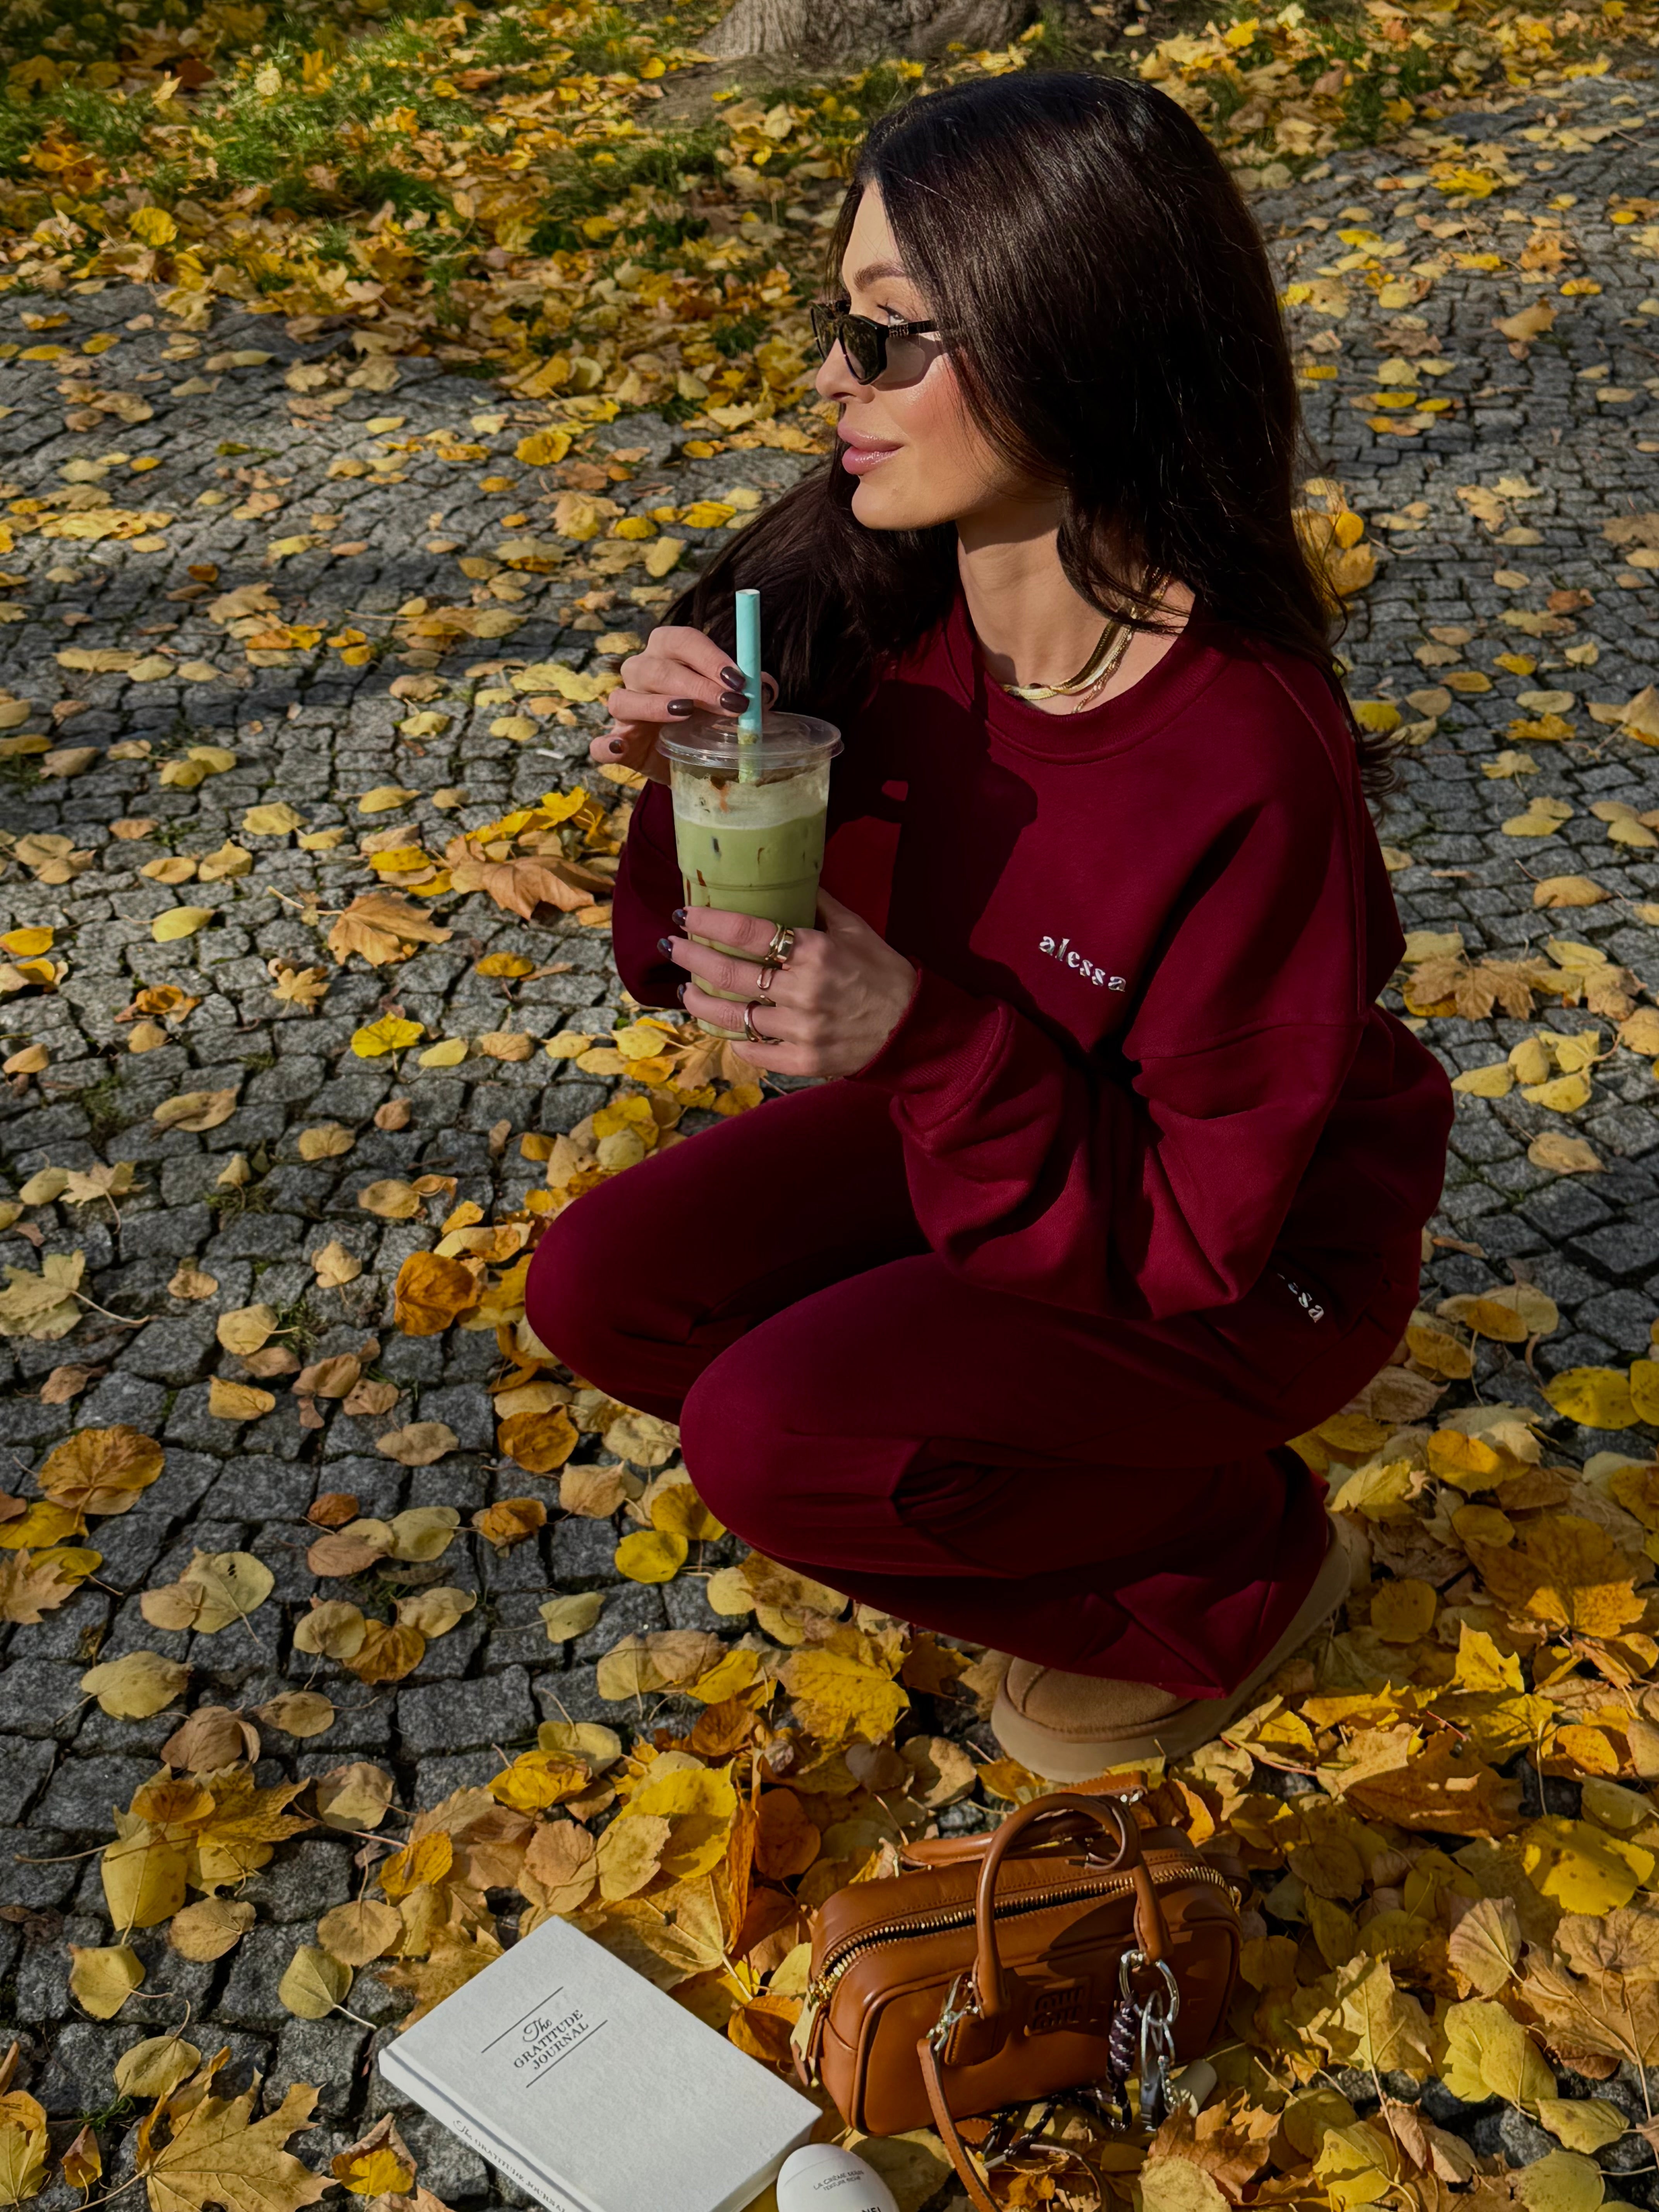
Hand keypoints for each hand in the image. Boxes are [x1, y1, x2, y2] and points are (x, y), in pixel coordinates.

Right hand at [587, 624, 778, 785]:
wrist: (690, 760)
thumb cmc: (708, 720)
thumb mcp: (731, 704)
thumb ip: (748, 692)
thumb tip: (766, 689)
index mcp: (669, 654)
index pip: (681, 640)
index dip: (709, 656)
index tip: (738, 680)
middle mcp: (641, 675)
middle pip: (655, 668)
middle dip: (694, 684)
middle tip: (728, 705)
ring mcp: (626, 711)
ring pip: (623, 698)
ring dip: (654, 705)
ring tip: (684, 712)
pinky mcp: (620, 745)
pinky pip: (600, 745)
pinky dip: (607, 746)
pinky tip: (621, 748)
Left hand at [659, 889, 917, 1078]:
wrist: (912, 1029)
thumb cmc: (884, 973)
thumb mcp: (857, 929)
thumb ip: (820, 905)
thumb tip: (790, 878)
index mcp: (816, 952)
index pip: (748, 933)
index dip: (709, 923)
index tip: (684, 915)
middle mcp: (804, 991)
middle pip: (731, 975)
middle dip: (693, 958)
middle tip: (672, 947)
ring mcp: (802, 1030)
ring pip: (735, 1017)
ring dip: (703, 1003)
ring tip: (687, 993)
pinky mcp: (804, 1061)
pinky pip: (756, 1053)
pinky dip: (737, 1041)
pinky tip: (727, 1030)